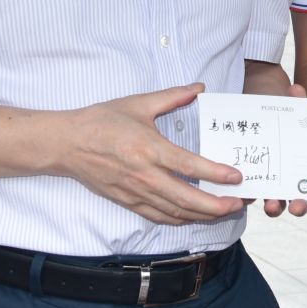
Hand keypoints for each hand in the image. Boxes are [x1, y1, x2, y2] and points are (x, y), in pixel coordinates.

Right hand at [60, 85, 245, 226]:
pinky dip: (180, 219)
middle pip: (187, 198)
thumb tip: (199, 88)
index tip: (237, 177)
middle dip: (216, 205)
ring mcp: (136, 192)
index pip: (189, 166)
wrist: (67, 144)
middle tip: (238, 203)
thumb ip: (172, 96)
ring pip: (175, 212)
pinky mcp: (128, 202)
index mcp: (149, 148)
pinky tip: (194, 216)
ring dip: (202, 215)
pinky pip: (159, 217)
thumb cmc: (101, 121)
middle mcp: (144, 175)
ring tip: (224, 211)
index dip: (216, 174)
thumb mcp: (138, 103)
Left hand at [259, 83, 306, 219]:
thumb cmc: (283, 108)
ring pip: (277, 202)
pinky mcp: (253, 177)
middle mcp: (293, 178)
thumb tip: (296, 90)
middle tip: (298, 206)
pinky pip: (252, 192)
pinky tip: (247, 197)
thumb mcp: (291, 105)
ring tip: (273, 206)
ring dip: (276, 207)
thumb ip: (297, 101)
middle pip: (300, 200)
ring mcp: (273, 180)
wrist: (259, 101)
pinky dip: (250, 196)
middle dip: (300, 206)